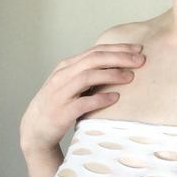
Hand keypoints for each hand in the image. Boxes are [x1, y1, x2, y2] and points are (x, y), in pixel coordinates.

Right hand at [20, 43, 144, 154]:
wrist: (35, 128)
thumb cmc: (60, 103)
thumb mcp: (72, 82)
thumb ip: (90, 72)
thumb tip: (121, 63)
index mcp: (67, 66)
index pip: (96, 51)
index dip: (118, 48)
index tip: (138, 49)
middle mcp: (63, 76)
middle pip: (94, 59)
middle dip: (119, 58)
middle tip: (141, 61)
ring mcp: (61, 93)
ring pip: (87, 76)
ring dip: (110, 75)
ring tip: (130, 77)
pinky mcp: (61, 112)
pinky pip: (82, 103)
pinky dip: (100, 99)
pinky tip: (115, 98)